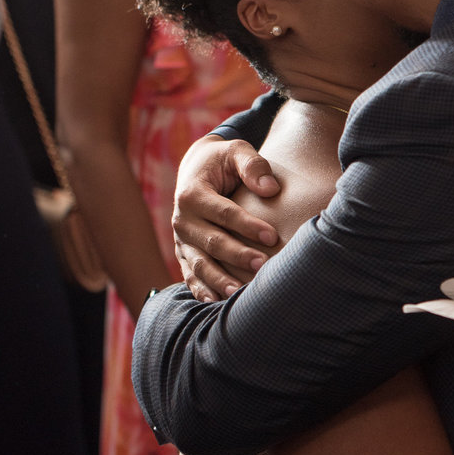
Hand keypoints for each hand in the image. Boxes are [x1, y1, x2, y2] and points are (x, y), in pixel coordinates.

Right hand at [173, 135, 280, 300]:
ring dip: (219, 280)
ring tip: (240, 294)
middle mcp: (182, 219)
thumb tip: (271, 188)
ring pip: (199, 264)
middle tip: (263, 266)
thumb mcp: (236, 151)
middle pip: (211, 242)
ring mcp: (181, 240)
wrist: (197, 169)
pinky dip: (201, 290)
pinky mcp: (184, 253)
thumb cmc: (222, 161)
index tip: (272, 236)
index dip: (247, 225)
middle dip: (237, 255)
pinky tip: (216, 303)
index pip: (222, 212)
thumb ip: (253, 164)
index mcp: (192, 193)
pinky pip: (190, 275)